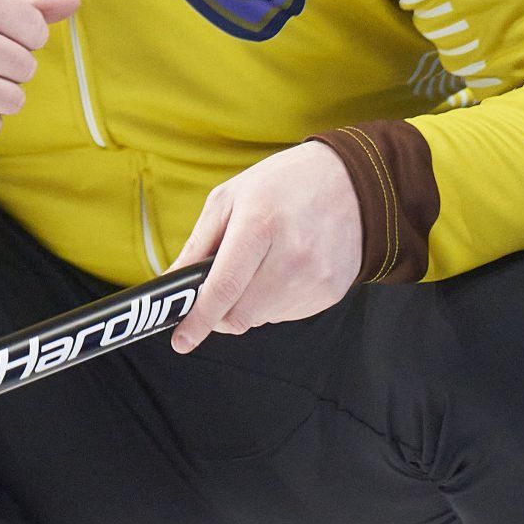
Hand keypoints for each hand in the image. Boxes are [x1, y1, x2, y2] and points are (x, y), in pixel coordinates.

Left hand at [168, 141, 362, 354]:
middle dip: (219, 310)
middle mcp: (292, 256)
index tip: (181, 340)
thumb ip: (197, 244)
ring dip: (248, 303)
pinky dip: (274, 301)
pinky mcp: (330, 292)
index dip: (198, 319)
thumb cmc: (283, 185)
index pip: (224, 286)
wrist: (351, 182)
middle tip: (220, 286)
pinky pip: (286, 315)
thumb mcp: (230, 198)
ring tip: (263, 263)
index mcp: (260, 224)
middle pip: (239, 314)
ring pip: (260, 318)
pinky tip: (284, 269)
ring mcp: (315, 278)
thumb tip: (172, 283)